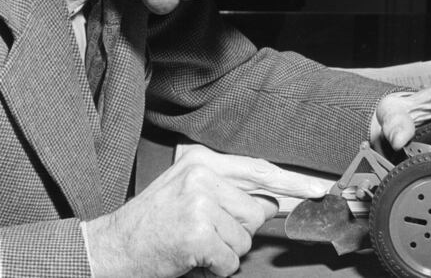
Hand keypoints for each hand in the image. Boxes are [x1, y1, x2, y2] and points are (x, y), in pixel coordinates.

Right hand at [85, 146, 331, 276]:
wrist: (110, 247)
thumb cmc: (152, 223)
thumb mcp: (187, 190)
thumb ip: (228, 190)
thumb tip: (275, 202)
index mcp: (204, 162)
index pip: (260, 171)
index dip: (294, 183)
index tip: (320, 190)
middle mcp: (204, 177)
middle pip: (257, 212)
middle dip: (238, 231)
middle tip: (204, 232)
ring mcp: (200, 204)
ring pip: (246, 238)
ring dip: (224, 250)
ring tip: (194, 244)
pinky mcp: (198, 233)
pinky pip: (231, 259)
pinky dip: (216, 268)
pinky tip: (191, 258)